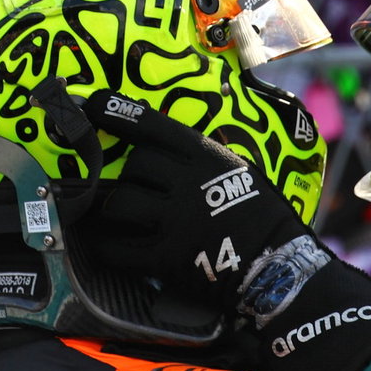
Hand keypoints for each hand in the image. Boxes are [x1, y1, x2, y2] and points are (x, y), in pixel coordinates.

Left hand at [96, 92, 310, 312]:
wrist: (278, 265)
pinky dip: (107, 247)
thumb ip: (203, 160)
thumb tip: (163, 148)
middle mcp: (187, 184)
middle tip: (137, 190)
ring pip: (118, 203)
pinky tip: (109, 245)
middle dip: (129, 177)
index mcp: (206, 157)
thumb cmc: (263, 216)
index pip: (149, 125)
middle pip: (133, 166)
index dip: (115, 112)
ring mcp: (174, 222)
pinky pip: (117, 249)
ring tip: (116, 218)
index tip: (92, 105)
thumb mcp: (240, 171)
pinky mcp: (165, 259)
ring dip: (112, 210)